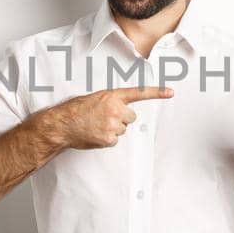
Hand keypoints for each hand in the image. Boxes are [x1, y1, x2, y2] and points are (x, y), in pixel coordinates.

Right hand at [41, 86, 174, 149]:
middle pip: (131, 117)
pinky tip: (95, 134)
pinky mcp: (109, 139)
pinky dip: (106, 139)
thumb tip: (121, 110)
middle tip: (103, 118)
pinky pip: (115, 140)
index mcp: (112, 96)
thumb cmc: (75, 110)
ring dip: (112, 129)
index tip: (171, 92)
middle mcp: (115, 109)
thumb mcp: (94, 99)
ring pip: (122, 129)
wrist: (62, 125)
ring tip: (96, 126)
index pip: (138, 93)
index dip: (157, 93)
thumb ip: (110, 102)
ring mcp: (113, 125)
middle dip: (120, 119)